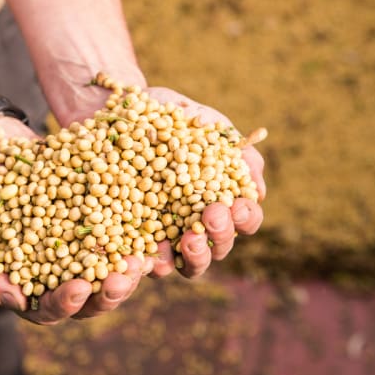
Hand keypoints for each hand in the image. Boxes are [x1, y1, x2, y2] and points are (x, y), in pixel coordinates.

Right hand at [0, 117, 145, 324]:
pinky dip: (138, 235)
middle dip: (110, 292)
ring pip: (116, 270)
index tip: (78, 288)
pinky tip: (148, 228)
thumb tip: (15, 301)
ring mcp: (91, 251)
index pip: (54, 308)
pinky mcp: (107, 222)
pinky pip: (127, 233)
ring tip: (140, 258)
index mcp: (37, 291)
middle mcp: (69, 276)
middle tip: (121, 278)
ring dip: (130, 270)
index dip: (67, 302)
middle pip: (95, 298)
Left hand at [143, 87, 265, 279]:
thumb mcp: (202, 121)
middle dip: (220, 236)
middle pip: (218, 247)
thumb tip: (258, 188)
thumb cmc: (167, 115)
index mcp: (218, 198)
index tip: (236, 204)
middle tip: (212, 217)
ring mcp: (162, 237)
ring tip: (188, 241)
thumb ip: (232, 149)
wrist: (117, 110)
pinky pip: (141, 263)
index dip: (245, 217)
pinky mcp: (129, 241)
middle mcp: (194, 224)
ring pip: (186, 264)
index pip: (243, 219)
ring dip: (194, 257)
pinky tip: (147, 257)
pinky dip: (147, 264)